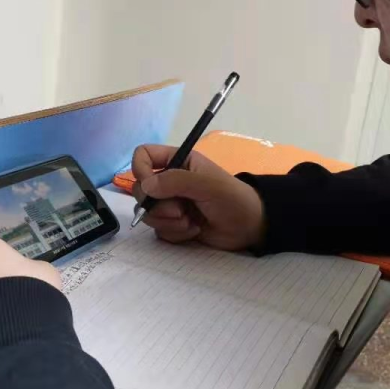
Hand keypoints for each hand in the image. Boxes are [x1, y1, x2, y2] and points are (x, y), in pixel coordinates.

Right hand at [131, 145, 264, 249]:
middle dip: (158, 205)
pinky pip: (158, 230)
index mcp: (178, 161)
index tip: (149, 186)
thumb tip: (145, 185)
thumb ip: (176, 181)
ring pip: (148, 213)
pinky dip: (174, 233)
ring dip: (168, 222)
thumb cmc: (232, 199)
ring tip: (191, 222)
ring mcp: (170, 203)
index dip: (140, 169)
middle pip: (140, 189)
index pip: (144, 155)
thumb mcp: (207, 185)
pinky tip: (194, 230)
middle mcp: (170, 181)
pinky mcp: (173, 224)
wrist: (249, 227)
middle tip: (180, 211)